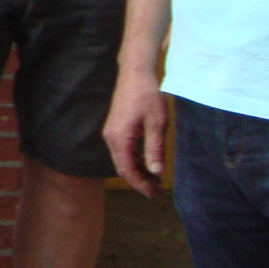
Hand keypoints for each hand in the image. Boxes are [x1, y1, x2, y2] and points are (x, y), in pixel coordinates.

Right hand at [101, 67, 168, 197]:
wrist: (135, 74)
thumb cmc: (147, 96)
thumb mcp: (156, 124)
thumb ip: (155, 149)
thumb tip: (156, 171)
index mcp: (120, 138)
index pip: (127, 170)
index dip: (140, 184)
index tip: (153, 193)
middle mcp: (111, 138)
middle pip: (122, 167)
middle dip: (138, 180)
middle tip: (156, 189)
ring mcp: (111, 133)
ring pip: (122, 159)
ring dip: (137, 170)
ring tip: (154, 178)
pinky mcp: (115, 128)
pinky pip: (122, 150)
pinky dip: (134, 159)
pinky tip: (147, 161)